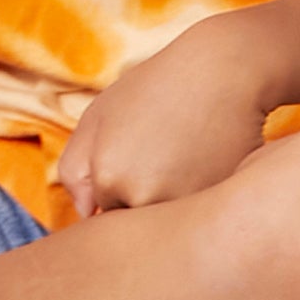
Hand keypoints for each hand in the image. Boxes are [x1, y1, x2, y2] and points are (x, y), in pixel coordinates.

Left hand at [57, 20, 278, 217]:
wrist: (222, 73)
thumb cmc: (154, 90)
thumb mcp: (97, 118)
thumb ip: (76, 169)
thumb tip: (84, 213)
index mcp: (108, 176)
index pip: (102, 214)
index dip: (115, 193)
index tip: (132, 165)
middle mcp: (145, 197)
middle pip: (135, 224)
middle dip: (140, 204)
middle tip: (157, 161)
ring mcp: (187, 204)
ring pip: (170, 226)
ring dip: (172, 207)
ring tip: (180, 162)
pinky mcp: (223, 203)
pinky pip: (202, 221)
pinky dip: (201, 205)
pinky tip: (202, 169)